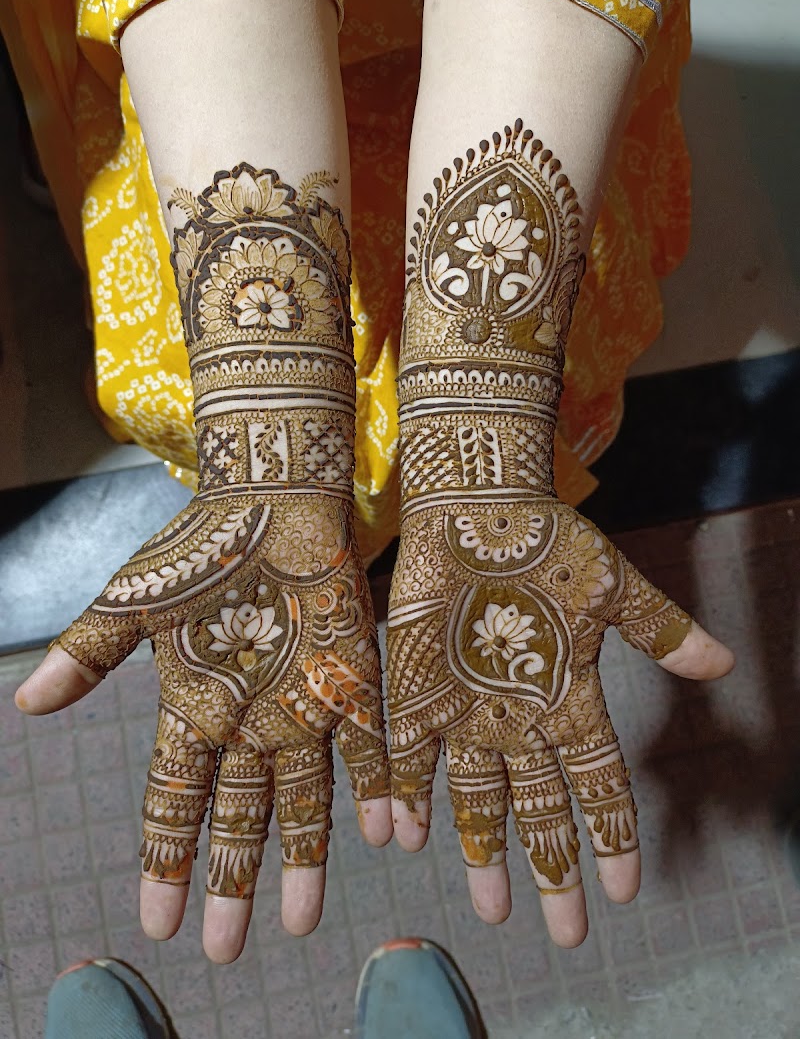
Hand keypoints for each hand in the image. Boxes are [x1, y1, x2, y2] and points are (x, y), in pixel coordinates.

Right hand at [17, 490, 390, 960]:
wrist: (274, 499)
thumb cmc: (201, 545)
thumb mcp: (136, 601)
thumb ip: (89, 653)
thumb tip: (24, 703)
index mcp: (195, 708)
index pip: (173, 801)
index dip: (165, 860)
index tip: (160, 920)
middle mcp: (250, 721)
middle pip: (238, 816)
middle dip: (231, 880)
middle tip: (225, 950)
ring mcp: (302, 706)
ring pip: (305, 798)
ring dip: (305, 857)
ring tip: (301, 921)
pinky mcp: (352, 682)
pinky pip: (368, 747)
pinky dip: (379, 790)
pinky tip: (389, 837)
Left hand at [387, 496, 732, 944]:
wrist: (478, 509)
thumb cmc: (549, 543)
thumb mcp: (612, 587)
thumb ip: (659, 629)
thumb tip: (725, 664)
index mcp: (567, 697)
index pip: (599, 782)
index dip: (614, 834)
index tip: (626, 888)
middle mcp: (517, 716)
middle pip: (540, 807)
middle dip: (552, 868)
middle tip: (565, 932)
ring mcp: (464, 707)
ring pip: (475, 796)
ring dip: (481, 850)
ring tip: (490, 907)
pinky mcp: (415, 689)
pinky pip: (408, 753)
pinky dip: (405, 794)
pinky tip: (405, 838)